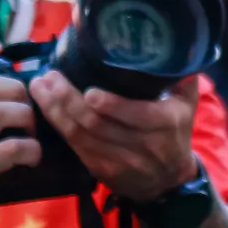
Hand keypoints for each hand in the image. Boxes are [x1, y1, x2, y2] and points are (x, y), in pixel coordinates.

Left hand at [30, 70, 201, 206]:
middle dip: (69, 101)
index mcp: (164, 124)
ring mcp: (117, 161)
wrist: (168, 181)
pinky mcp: (100, 169)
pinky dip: (58, 126)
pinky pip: (74, 147)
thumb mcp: (187, 105)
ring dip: (56, 112)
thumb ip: (182, 77)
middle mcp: (141, 145)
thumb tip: (178, 46)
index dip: (111, 105)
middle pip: (98, 125)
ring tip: (40, 88)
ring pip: (80, 137)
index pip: (136, 116)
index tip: (89, 90)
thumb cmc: (176, 133)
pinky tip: (45, 108)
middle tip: (50, 77)